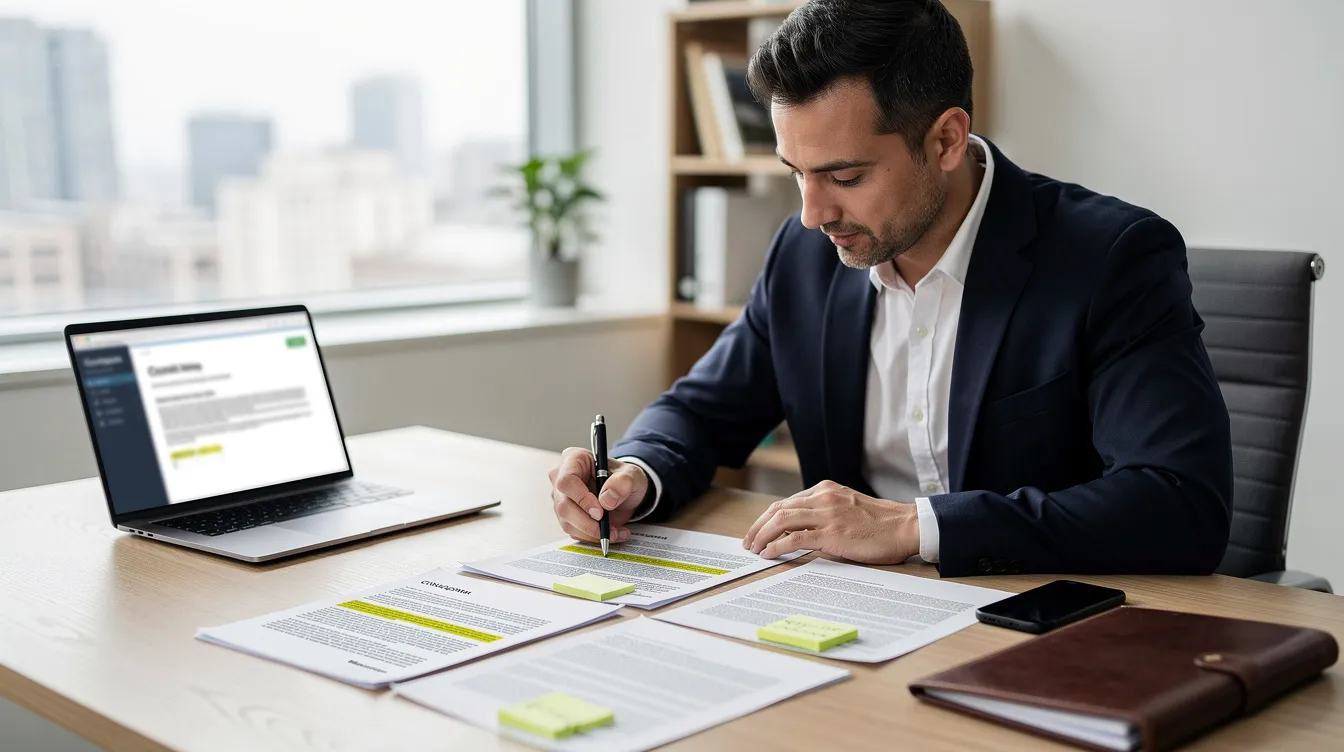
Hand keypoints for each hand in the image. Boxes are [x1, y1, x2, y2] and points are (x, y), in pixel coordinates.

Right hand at [548, 447, 648, 543]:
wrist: (625, 492)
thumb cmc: (624, 479)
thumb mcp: (632, 475)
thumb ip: (623, 482)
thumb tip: (607, 500)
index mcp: (574, 459)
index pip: (567, 480)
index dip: (581, 499)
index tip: (600, 512)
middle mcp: (561, 477)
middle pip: (564, 505)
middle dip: (587, 523)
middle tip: (609, 530)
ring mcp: (561, 498)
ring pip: (567, 522)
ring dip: (592, 533)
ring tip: (616, 532)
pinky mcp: (566, 515)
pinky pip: (574, 531)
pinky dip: (593, 537)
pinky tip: (612, 533)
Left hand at [742, 481, 919, 563]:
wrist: (906, 526)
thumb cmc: (882, 522)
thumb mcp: (848, 507)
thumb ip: (826, 513)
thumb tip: (801, 531)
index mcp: (825, 490)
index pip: (786, 502)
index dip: (768, 518)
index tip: (758, 531)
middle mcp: (823, 498)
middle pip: (778, 509)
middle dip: (758, 526)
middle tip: (748, 541)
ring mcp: (827, 515)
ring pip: (782, 520)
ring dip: (762, 536)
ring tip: (754, 549)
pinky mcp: (832, 534)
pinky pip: (795, 539)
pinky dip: (777, 546)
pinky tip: (769, 554)